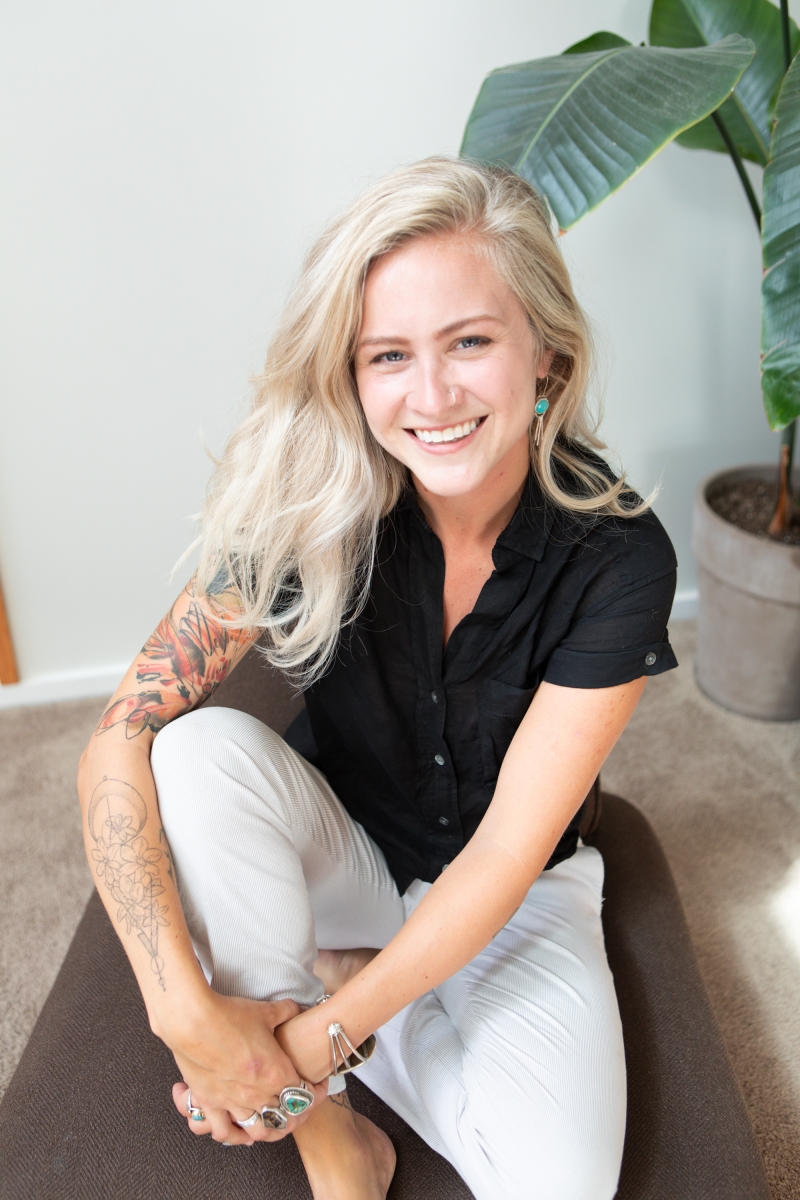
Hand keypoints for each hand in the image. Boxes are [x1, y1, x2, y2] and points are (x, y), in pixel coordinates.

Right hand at [163, 992, 325, 1132]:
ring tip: (273, 1121)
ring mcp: (232, 1102)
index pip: (305, 1094)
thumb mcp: (265, 1011)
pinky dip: (235, 1135)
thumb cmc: (229, 1015)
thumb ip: (286, 1011)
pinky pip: (225, 1131)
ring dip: (269, 1128)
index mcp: (275, 1073)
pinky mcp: (210, 1103)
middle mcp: (256, 1093)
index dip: (316, 1092)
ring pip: (258, 1130)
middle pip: (285, 1116)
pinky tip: (239, 1130)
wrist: (193, 1021)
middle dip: (297, 1113)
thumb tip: (296, 1008)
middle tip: (300, 1106)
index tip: (318, 1086)